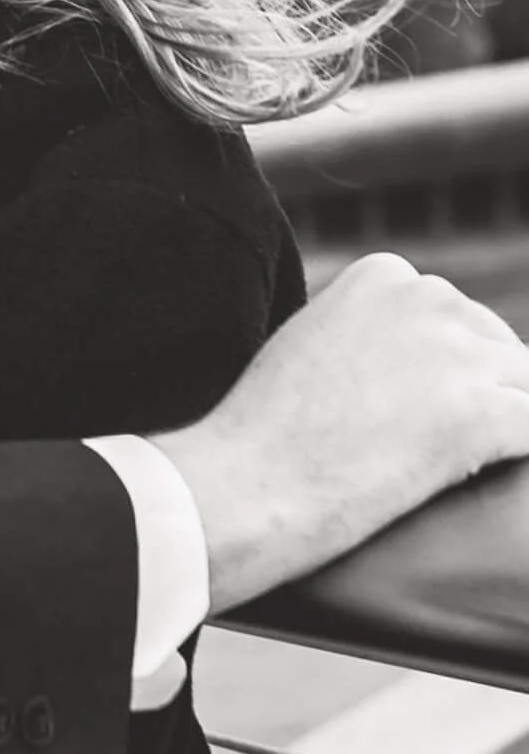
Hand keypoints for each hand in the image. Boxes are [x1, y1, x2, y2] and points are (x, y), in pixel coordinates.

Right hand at [150, 251, 528, 613]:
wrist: (250, 479)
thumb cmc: (267, 429)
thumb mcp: (315, 342)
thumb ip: (370, 332)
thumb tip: (419, 366)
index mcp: (384, 274)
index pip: (455, 315)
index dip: (446, 368)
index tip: (415, 407)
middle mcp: (427, 298)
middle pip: (497, 346)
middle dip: (481, 392)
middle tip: (431, 445)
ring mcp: (457, 355)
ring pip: (525, 385)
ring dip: (502, 424)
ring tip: (452, 464)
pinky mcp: (482, 414)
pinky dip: (520, 451)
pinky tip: (487, 472)